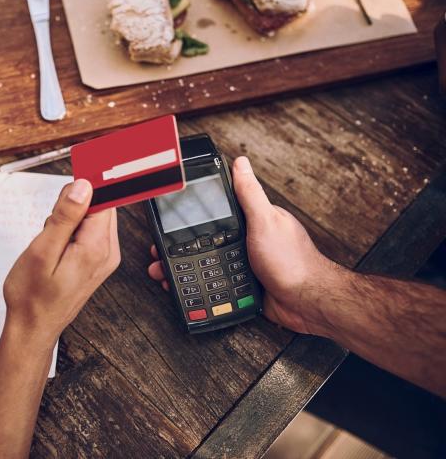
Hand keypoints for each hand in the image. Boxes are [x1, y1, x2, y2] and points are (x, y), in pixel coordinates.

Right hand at [4, 179, 119, 343]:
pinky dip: (70, 234)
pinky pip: (88, 233)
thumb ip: (65, 216)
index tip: (65, 194)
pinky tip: (56, 248)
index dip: (83, 189)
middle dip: (72, 207)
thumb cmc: (32, 295)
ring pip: (92, 219)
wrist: (33, 328)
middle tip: (50, 226)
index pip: (102, 199)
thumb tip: (83, 187)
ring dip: (69, 221)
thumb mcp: (42, 250)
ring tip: (51, 242)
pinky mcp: (97, 262)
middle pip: (98, 207)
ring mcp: (104, 258)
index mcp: (96, 247)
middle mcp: (107, 251)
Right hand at [147, 156, 345, 334]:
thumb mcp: (265, 221)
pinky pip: (217, 285)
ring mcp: (246, 265)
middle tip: (158, 253)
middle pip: (206, 241)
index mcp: (253, 221)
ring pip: (207, 265)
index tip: (170, 221)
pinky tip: (187, 291)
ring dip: (185, 271)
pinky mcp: (245, 287)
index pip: (217, 213)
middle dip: (180, 249)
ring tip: (163, 274)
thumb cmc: (292, 260)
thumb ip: (250, 194)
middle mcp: (248, 242)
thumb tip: (240, 162)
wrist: (306, 302)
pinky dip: (201, 289)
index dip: (191, 218)